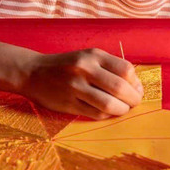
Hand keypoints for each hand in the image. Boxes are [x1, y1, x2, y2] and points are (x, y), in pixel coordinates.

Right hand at [18, 48, 143, 119]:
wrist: (33, 72)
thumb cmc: (66, 66)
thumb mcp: (87, 57)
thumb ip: (109, 68)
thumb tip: (135, 86)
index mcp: (93, 55)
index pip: (126, 70)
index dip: (136, 83)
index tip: (136, 90)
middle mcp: (84, 69)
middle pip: (120, 88)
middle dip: (133, 99)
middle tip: (134, 103)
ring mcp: (75, 87)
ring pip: (109, 104)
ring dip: (121, 110)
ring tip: (122, 109)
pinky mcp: (69, 103)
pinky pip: (96, 114)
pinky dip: (106, 115)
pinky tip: (106, 112)